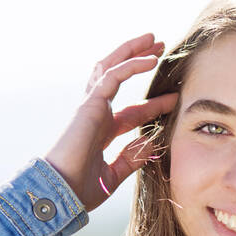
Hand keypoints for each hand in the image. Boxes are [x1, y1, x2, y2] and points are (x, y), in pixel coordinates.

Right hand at [44, 33, 179, 212]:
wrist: (61, 195)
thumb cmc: (79, 191)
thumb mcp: (113, 175)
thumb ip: (132, 158)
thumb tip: (152, 143)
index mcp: (101, 131)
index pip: (132, 112)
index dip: (153, 104)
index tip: (174, 99)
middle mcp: (95, 114)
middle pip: (117, 78)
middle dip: (137, 61)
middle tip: (159, 48)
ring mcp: (91, 108)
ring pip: (111, 68)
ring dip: (132, 52)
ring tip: (153, 40)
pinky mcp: (89, 105)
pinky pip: (112, 77)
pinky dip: (131, 65)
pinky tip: (150, 59)